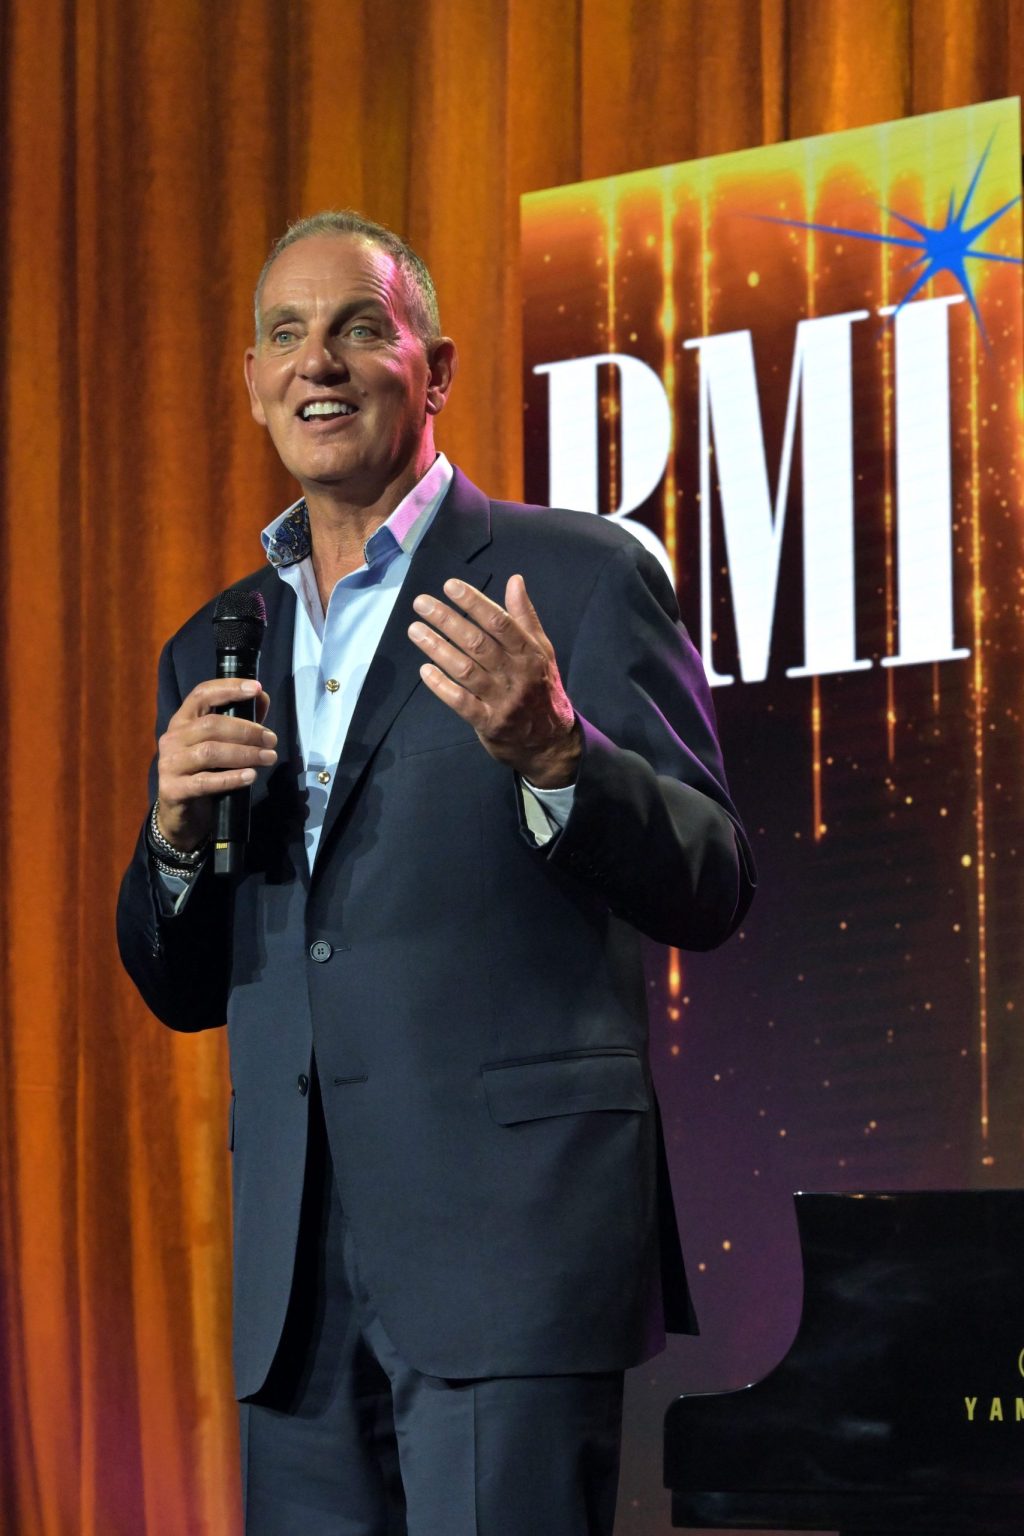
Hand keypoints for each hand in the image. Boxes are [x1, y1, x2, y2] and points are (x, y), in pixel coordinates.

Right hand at [156, 679, 275, 850]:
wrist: (181, 814)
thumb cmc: (204, 772)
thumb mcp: (221, 744)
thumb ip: (240, 720)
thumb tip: (262, 697)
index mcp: (183, 720)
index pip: (201, 694)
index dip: (229, 688)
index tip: (257, 688)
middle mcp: (172, 738)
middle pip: (211, 725)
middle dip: (247, 730)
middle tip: (272, 740)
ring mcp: (170, 764)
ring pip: (210, 752)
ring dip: (244, 753)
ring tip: (269, 758)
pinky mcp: (173, 790)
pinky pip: (205, 781)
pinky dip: (231, 778)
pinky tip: (250, 776)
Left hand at [408, 575, 579, 786]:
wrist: (551, 743)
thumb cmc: (543, 690)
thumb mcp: (542, 652)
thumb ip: (525, 617)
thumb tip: (515, 580)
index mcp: (530, 654)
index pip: (500, 622)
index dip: (474, 602)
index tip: (450, 586)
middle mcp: (517, 675)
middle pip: (478, 643)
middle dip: (447, 620)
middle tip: (421, 603)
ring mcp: (502, 701)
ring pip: (466, 670)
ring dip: (438, 648)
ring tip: (415, 630)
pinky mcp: (489, 723)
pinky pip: (462, 702)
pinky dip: (442, 686)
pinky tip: (424, 670)